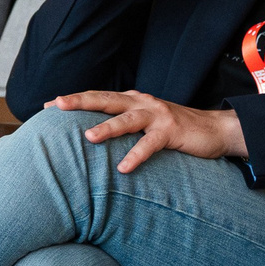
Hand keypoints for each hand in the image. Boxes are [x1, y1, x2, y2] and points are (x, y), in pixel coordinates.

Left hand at [48, 90, 244, 172]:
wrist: (216, 130)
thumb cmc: (177, 130)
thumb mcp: (147, 123)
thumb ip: (126, 124)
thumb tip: (94, 136)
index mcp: (133, 100)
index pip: (99, 97)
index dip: (75, 99)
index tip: (48, 106)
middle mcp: (142, 103)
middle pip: (106, 99)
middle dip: (80, 101)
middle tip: (57, 105)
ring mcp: (157, 115)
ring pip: (127, 119)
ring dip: (107, 127)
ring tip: (88, 137)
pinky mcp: (172, 131)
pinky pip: (150, 144)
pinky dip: (137, 155)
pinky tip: (124, 168)